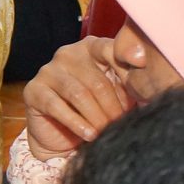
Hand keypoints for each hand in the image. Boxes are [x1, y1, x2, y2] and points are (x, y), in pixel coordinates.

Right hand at [22, 36, 132, 159]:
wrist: (60, 136)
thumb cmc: (93, 111)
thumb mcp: (115, 95)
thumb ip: (128, 85)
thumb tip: (149, 86)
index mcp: (91, 47)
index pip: (111, 50)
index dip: (127, 65)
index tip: (143, 74)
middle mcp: (68, 54)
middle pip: (97, 80)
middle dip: (112, 107)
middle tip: (121, 125)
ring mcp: (48, 71)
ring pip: (79, 94)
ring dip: (96, 117)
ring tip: (106, 132)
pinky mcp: (33, 91)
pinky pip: (57, 107)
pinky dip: (76, 124)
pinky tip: (89, 135)